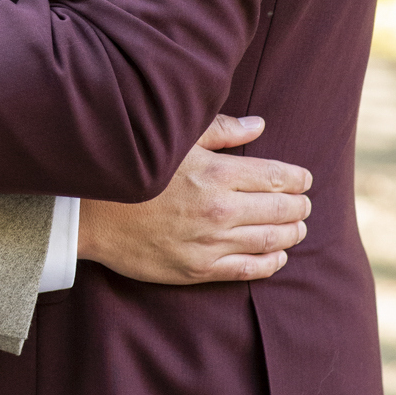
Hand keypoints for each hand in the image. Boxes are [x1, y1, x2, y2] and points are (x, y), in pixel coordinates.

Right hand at [77, 115, 310, 284]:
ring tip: (298, 227)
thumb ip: (221, 131)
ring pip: (271, 240)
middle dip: (299, 205)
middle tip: (305, 203)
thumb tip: (259, 124)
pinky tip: (278, 255)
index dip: (297, 178)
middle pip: (280, 209)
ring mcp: (211, 243)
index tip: (304, 178)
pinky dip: (272, 262)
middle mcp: (220, 210)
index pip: (277, 177)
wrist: (91, 215)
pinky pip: (250, 270)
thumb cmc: (135, 170)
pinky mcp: (199, 269)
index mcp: (217, 173)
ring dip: (292, 233)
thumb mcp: (177, 140)